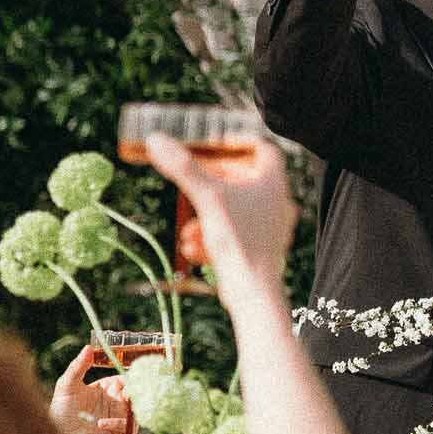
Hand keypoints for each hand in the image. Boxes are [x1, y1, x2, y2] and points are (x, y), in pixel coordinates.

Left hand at [50, 345, 135, 433]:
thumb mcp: (67, 387)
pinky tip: (101, 424)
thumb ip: (78, 367)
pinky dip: (118, 423)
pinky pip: (128, 428)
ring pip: (137, 410)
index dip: (132, 376)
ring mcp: (121, 419)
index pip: (127, 378)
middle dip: (138, 390)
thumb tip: (89, 346)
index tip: (133, 375)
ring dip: (132, 406)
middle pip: (137, 393)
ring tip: (122, 402)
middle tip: (131, 389)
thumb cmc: (61, 414)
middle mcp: (118, 403)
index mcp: (109, 388)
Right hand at [145, 133, 296, 308]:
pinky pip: (233, 234)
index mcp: (273, 183)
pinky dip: (212, 237)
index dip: (238, 145)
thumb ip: (183, 168)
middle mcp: (275, 202)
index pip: (263, 150)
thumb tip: (157, 140)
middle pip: (242, 181)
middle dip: (212, 185)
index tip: (214, 148)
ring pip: (233, 211)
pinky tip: (194, 249)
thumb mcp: (208, 198)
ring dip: (206, 216)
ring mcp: (268, 227)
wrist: (253, 292)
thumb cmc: (240, 240)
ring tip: (188, 230)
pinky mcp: (258, 249)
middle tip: (192, 185)